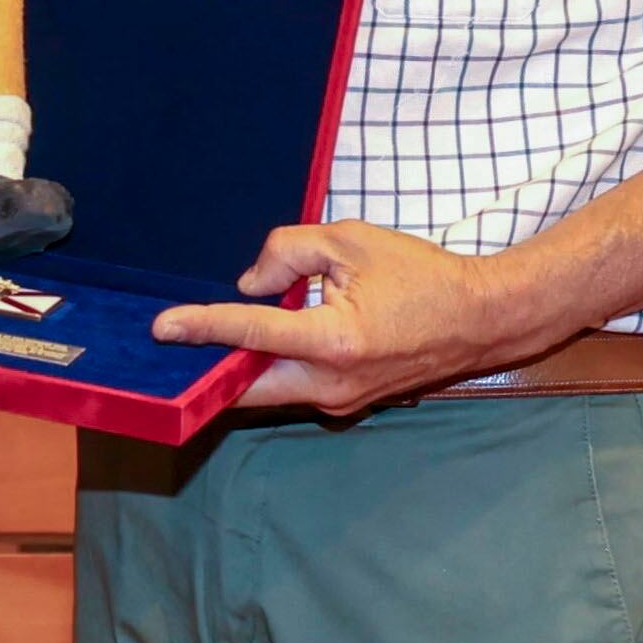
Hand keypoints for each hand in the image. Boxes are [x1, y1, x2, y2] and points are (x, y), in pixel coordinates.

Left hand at [155, 220, 545, 416]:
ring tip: (197, 344)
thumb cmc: (421, 274)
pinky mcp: (348, 402)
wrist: (482, 319)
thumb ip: (288, 251)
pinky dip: (265, 372)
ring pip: (267, 394)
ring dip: (233, 373)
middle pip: (246, 388)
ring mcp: (342, 400)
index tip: (160, 327)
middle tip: (167, 348)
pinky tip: (245, 348)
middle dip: (203, 371)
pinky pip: (292, 390)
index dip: (201, 327)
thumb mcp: (351, 240)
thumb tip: (248, 285)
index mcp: (335, 340)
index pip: (251, 334)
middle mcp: (333, 382)